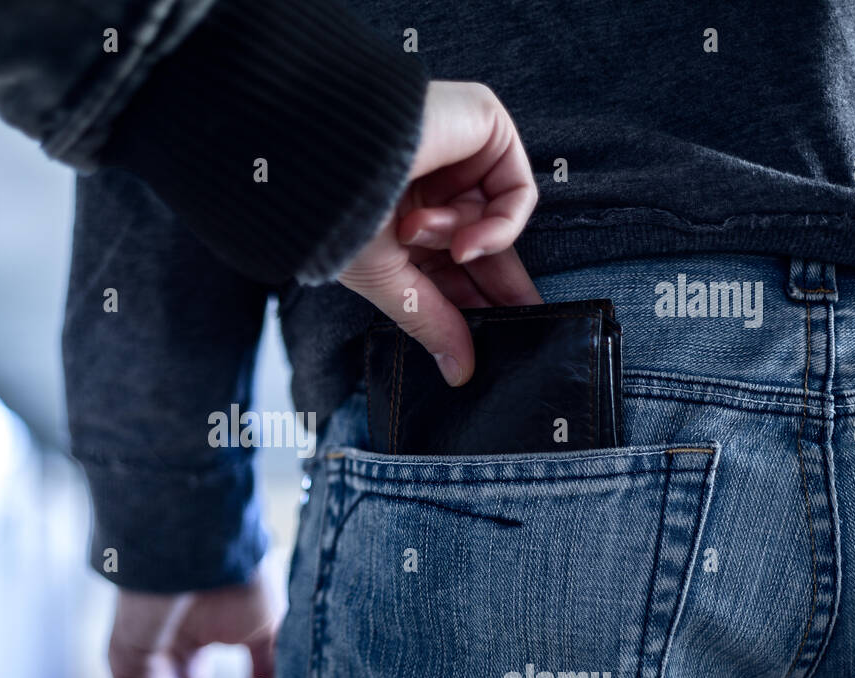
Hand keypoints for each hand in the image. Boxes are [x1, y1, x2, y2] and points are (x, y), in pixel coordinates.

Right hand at [338, 80, 541, 386]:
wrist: (334, 153)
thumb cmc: (339, 212)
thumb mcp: (387, 281)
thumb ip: (432, 321)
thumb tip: (460, 374)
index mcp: (400, 217)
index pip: (454, 265)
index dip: (478, 302)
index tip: (503, 340)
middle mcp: (432, 184)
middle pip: (489, 244)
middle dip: (498, 285)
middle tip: (520, 324)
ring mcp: (460, 155)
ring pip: (496, 220)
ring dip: (466, 245)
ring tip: (418, 235)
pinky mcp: (485, 126)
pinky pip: (517, 192)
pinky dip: (499, 224)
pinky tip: (464, 237)